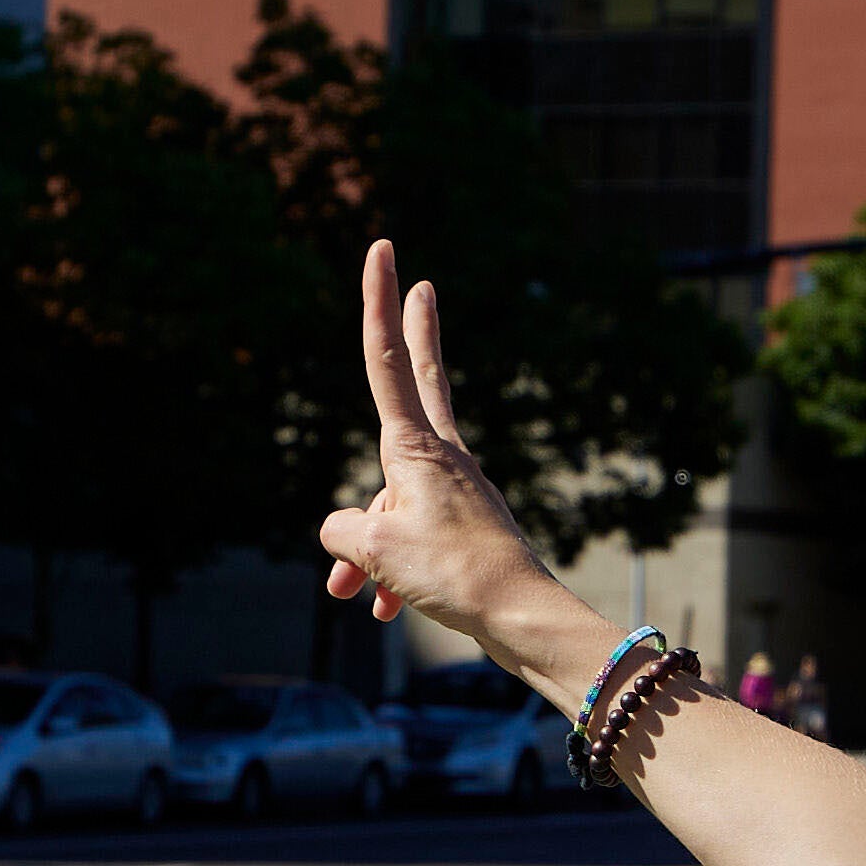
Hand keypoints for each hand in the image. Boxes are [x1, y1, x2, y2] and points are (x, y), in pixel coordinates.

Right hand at [317, 241, 583, 677]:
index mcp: (417, 448)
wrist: (520, 615)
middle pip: (421, 382)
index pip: (387, 359)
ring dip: (370, 549)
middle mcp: (442, 457)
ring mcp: (458, 489)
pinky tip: (386, 609)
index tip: (386, 249)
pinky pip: (414, 538)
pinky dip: (393, 572)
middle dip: (416, 334)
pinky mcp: (467, 525)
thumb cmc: (452, 574)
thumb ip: (344, 533)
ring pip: (395, 500)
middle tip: (425, 284)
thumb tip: (344, 536)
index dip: (378, 302)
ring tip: (361, 598)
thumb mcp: (377, 551)